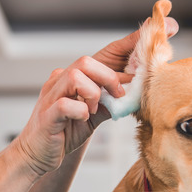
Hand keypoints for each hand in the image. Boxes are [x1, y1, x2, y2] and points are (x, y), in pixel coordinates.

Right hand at [12, 16, 178, 176]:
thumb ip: (111, 101)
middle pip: (86, 61)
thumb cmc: (64, 131)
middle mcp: (60, 81)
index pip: (102, 54)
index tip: (154, 36)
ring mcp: (51, 96)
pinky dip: (80, 111)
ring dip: (93, 93)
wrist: (37, 155)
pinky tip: (83, 119)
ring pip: (75, 75)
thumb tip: (136, 91)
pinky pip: (66, 104)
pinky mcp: (47, 115)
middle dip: (109, 76)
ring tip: (95, 109)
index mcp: (73, 77)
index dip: (128, 44)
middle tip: (118, 96)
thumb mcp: (93, 114)